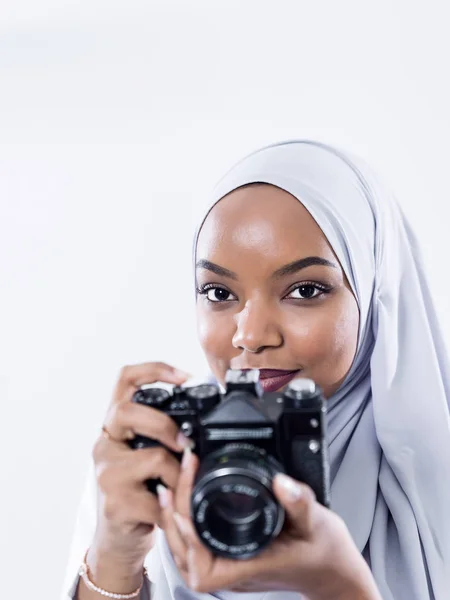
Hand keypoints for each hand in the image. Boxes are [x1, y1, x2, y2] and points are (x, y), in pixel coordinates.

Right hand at [90, 362, 191, 566]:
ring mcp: (106, 474)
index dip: (154, 370)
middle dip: (164, 423)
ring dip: (179, 473)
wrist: (118, 540)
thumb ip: (162, 435)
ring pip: (153, 457)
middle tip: (185, 443)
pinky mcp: (115, 505)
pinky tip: (172, 511)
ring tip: (181, 486)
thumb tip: (206, 419)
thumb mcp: (145, 455)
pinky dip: (174, 505)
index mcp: (115, 425)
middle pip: (127, 411)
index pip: (124, 380)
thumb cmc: (140, 491)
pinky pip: (158, 498)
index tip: (185, 377)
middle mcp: (104, 444)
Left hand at [159, 450, 380, 599]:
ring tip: (170, 489)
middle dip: (172, 516)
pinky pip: (196, 548)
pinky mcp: (232, 560)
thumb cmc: (326, 553)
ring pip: (185, 554)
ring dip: (173, 521)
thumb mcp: (317, 522)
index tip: (185, 493)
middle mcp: (234, 572)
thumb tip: (280, 481)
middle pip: (184, 554)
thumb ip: (299, 501)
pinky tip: (183, 504)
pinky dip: (184, 527)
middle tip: (172, 481)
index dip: (185, 529)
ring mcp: (231, 569)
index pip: (200, 558)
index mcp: (249, 565)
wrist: (335, 572)